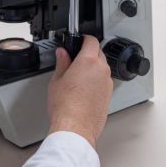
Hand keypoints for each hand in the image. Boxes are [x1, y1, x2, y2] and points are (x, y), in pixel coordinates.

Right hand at [47, 35, 112, 149]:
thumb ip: (61, 63)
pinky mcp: (109, 95)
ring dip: (93, 67)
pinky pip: (104, 81)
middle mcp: (101, 70)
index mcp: (88, 62)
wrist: (75, 128)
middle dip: (88, 53)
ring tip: (78, 76)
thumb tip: (62, 54)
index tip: (80, 40)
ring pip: (102, 68)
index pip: (91, 41)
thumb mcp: (57, 81)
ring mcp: (107, 83)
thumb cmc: (66, 107)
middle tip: (75, 58)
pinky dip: (96, 80)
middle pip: (98, 53)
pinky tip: (84, 89)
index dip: (85, 38)